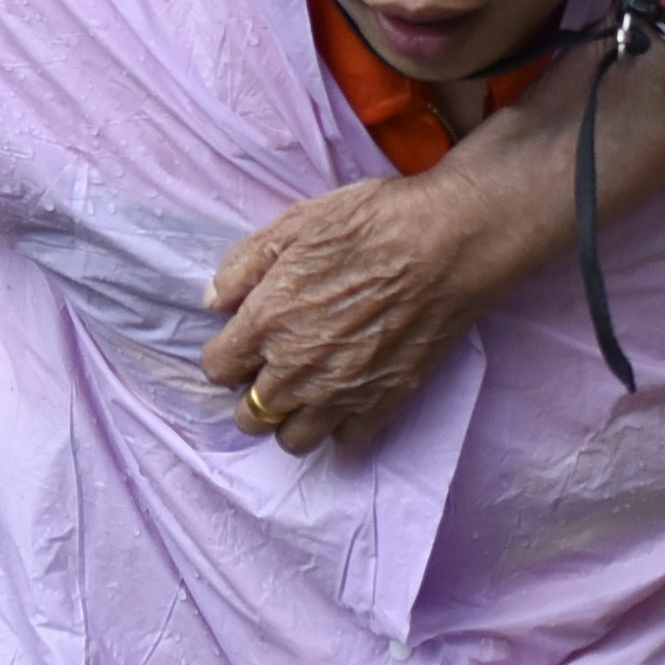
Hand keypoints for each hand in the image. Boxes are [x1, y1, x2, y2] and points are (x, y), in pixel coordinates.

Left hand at [203, 158, 555, 458]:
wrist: (448, 244)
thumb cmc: (373, 224)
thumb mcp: (296, 223)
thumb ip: (243, 264)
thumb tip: (215, 301)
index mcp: (267, 322)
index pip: (217, 369)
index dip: (226, 354)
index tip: (242, 341)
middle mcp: (296, 369)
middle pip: (249, 415)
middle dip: (251, 393)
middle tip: (272, 367)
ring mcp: (341, 392)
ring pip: (292, 440)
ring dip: (290, 419)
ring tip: (305, 392)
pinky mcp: (384, 402)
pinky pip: (345, 441)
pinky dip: (340, 427)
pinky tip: (346, 398)